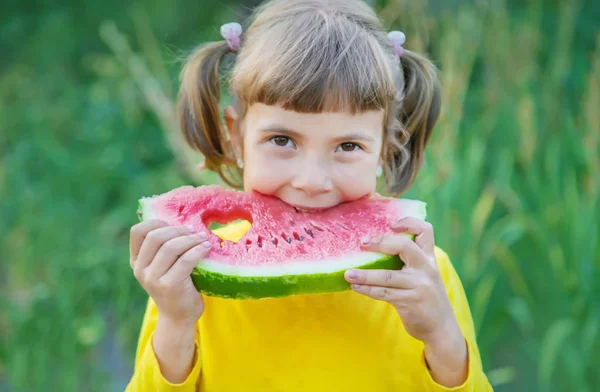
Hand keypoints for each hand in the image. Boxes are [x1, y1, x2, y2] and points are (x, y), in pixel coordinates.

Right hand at [129, 219, 209, 325]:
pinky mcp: (169, 286)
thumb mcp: (163, 266)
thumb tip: (182, 221)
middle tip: (194, 230)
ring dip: (190, 239)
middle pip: (155, 237)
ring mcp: (153, 279)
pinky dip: (198, 250)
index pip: (137, 232)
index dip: (156, 222)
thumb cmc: (176, 285)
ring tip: (203, 238)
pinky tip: (206, 248)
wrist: (179, 317)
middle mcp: (140, 270)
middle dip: (177, 230)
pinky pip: (186, 260)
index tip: (173, 224)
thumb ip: (164, 247)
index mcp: (136, 261)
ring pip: (170, 247)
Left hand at [344, 218, 467, 385]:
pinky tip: (355, 286)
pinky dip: (366, 289)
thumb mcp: (425, 275)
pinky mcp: (409, 302)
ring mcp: (418, 286)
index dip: (409, 222)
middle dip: (381, 242)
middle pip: (404, 246)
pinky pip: (383, 293)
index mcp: (430, 258)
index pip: (425, 230)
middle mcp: (426, 269)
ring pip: (387, 276)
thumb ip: (411, 261)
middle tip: (362, 243)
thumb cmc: (427, 297)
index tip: (391, 224)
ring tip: (347, 273)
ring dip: (364, 274)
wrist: (442, 329)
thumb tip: (376, 247)